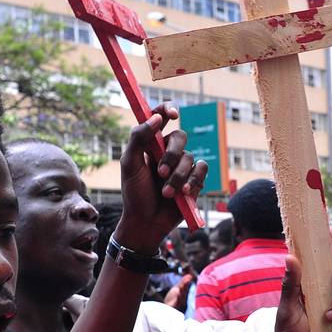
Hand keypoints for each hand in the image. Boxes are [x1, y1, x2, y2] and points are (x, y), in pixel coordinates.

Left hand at [114, 105, 206, 250]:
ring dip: (178, 176)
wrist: (146, 222)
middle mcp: (168, 151)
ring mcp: (182, 165)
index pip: (161, 117)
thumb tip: (155, 117)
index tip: (172, 114)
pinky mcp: (194, 180)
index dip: (167, 109)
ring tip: (166, 192)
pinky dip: (193, 180)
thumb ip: (138, 138)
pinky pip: (202, 170)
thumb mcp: (129, 164)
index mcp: (151, 144)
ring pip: (190, 157)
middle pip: (180, 136)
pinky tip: (183, 193)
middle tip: (160, 172)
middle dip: (172, 154)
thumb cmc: (134, 193)